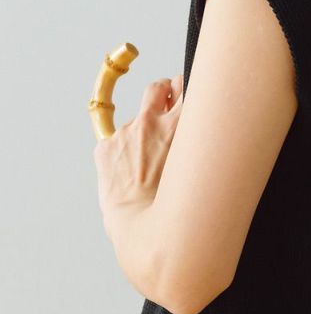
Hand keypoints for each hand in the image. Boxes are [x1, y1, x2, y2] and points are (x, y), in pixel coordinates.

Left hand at [94, 73, 183, 235]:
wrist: (143, 230)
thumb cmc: (176, 205)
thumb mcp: (197, 164)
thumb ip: (197, 140)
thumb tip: (202, 133)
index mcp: (180, 124)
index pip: (184, 83)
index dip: (184, 89)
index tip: (186, 96)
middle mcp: (152, 122)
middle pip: (158, 87)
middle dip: (163, 93)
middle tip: (167, 105)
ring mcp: (126, 133)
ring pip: (137, 120)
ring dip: (142, 132)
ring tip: (147, 163)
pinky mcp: (105, 147)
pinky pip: (115, 141)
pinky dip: (122, 152)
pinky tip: (129, 173)